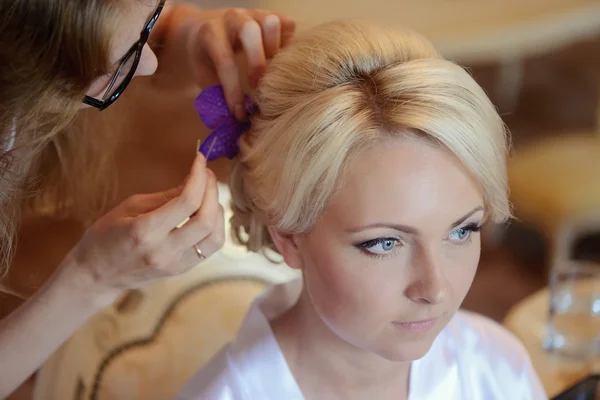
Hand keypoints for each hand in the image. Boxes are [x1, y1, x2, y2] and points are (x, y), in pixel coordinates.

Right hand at [65, 154, 223, 298]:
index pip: (187, 201)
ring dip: (217, 210)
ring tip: (207, 194)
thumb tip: (193, 179)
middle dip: (212, 191)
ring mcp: (175, 264)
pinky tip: (207, 213)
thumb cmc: (105, 236)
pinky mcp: (181, 270)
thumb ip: (165, 196)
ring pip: (215, 237)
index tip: (200, 159)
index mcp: (145, 231)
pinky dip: (214, 227)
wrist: (96, 275)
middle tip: (206, 174)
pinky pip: (210, 248)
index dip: (198, 177)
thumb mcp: (129, 207)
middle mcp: (164, 251)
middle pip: (207, 220)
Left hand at [152, 6, 294, 119]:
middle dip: (257, 63)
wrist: (207, 29)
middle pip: (250, 31)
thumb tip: (229, 126)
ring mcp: (253, 14)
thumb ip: (215, 96)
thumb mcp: (204, 76)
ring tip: (271, 67)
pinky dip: (288, 43)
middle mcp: (233, 19)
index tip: (239, 113)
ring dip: (274, 49)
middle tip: (257, 86)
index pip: (225, 62)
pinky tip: (279, 59)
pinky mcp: (270, 16)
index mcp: (211, 33)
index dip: (233, 91)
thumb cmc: (208, 59)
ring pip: (271, 22)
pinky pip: (288, 25)